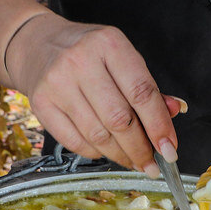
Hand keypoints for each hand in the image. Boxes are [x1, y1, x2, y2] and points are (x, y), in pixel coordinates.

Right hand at [5, 12, 182, 175]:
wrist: (37, 45)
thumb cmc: (87, 54)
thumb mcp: (120, 57)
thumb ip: (147, 86)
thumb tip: (173, 112)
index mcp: (109, 44)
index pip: (142, 92)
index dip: (159, 126)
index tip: (169, 149)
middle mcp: (81, 61)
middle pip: (120, 119)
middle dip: (140, 149)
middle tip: (152, 165)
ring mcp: (58, 83)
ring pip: (98, 135)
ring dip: (121, 155)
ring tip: (133, 161)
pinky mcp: (41, 103)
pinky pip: (75, 141)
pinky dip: (96, 153)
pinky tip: (106, 151)